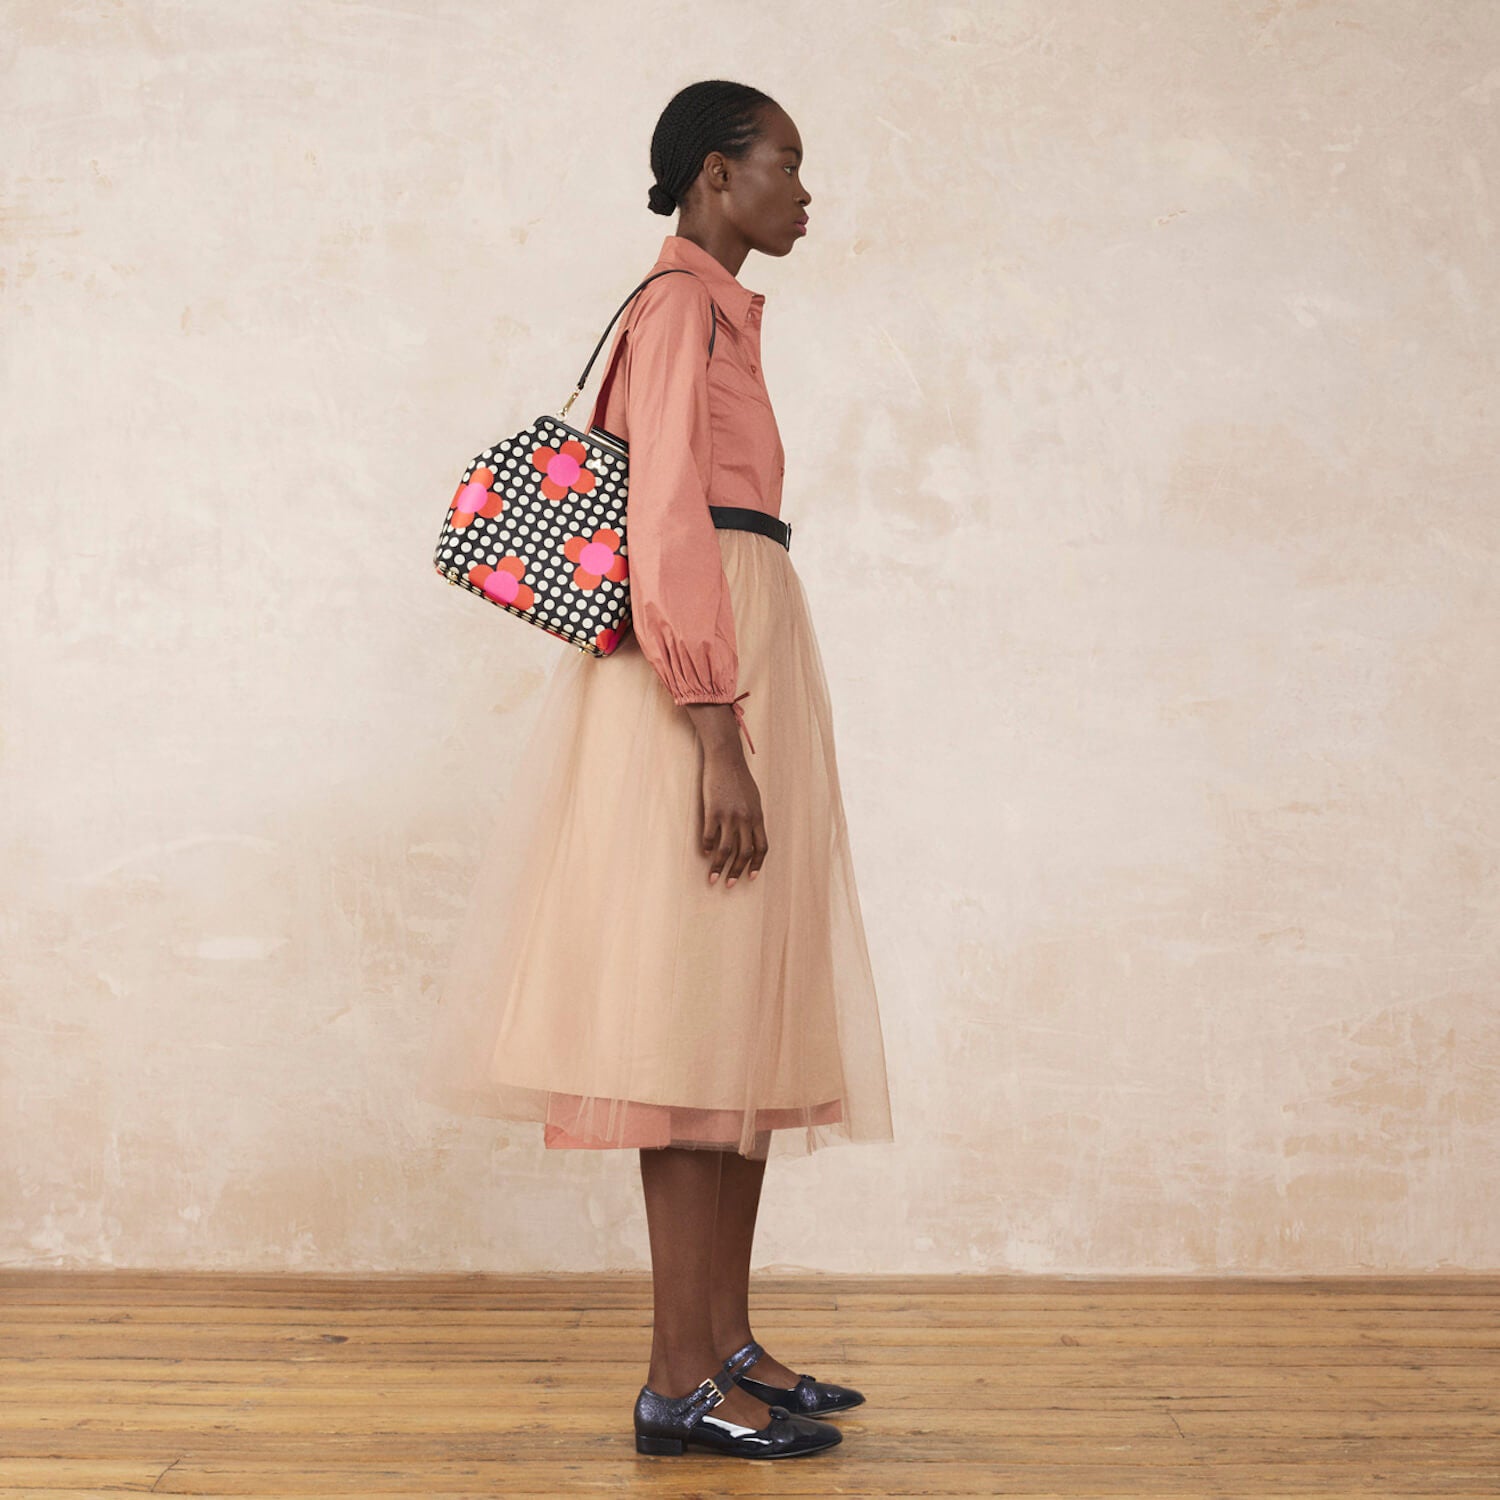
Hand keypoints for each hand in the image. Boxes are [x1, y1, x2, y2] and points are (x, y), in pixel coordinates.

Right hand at [684, 704, 768, 887]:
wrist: (726, 759)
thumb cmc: (739, 777)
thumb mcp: (753, 798)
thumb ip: (753, 817)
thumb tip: (751, 833)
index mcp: (758, 816)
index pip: (762, 847)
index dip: (756, 864)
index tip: (750, 877)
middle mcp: (746, 819)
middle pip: (744, 852)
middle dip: (737, 871)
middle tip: (729, 884)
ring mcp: (729, 816)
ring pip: (726, 849)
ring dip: (719, 866)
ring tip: (712, 877)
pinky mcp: (713, 811)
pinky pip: (709, 835)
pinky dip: (706, 847)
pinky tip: (703, 852)